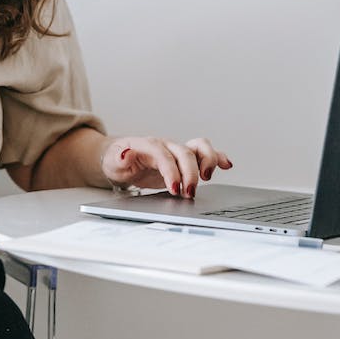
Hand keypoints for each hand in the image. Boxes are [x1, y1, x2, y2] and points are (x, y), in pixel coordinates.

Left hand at [101, 136, 232, 197]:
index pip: (164, 156)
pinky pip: (205, 153)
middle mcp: (167, 145)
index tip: (174, 188)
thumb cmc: (118, 160)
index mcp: (149, 145)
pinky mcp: (185, 159)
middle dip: (190, 173)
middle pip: (185, 152)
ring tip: (207, 178)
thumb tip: (126, 153)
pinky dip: (218, 157)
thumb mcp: (113, 161)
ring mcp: (177, 151)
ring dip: (208, 161)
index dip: (172, 171)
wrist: (121, 159)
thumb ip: (120, 157)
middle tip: (189, 193)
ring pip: (200, 147)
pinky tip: (227, 165)